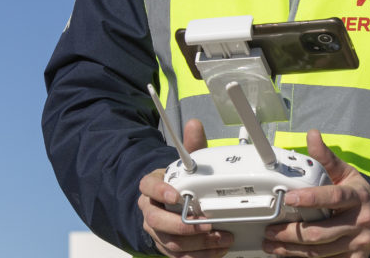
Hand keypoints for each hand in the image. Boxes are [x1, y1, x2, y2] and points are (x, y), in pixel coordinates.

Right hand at [138, 119, 233, 257]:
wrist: (167, 206)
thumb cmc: (178, 184)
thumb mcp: (184, 165)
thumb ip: (191, 147)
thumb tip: (195, 125)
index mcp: (151, 187)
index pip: (148, 186)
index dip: (160, 191)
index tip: (176, 194)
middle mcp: (150, 211)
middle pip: (157, 221)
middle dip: (183, 226)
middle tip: (206, 224)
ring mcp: (157, 232)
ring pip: (171, 242)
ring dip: (197, 244)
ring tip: (221, 238)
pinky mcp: (167, 247)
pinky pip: (179, 257)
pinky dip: (200, 256)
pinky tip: (218, 251)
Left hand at [262, 130, 369, 257]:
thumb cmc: (356, 194)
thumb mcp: (345, 173)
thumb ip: (325, 157)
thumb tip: (312, 135)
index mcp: (357, 196)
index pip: (333, 197)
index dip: (309, 198)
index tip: (288, 198)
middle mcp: (360, 221)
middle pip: (320, 232)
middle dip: (290, 233)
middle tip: (270, 230)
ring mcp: (358, 243)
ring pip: (319, 251)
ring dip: (291, 250)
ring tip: (272, 244)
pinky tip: (288, 255)